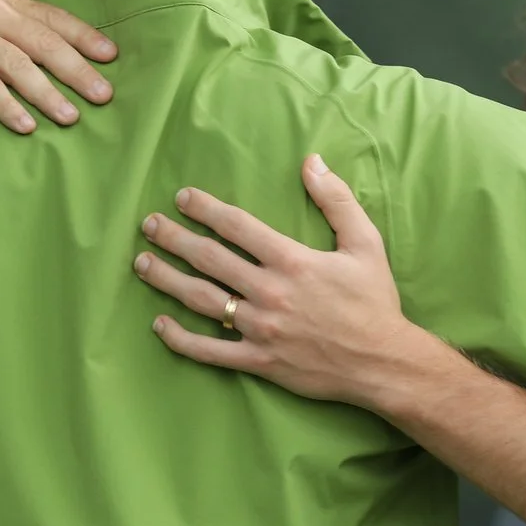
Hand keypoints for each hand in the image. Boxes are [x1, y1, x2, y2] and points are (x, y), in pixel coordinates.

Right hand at [0, 0, 115, 133]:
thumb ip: (13, 27)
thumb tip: (54, 52)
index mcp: (6, 2)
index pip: (54, 18)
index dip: (84, 36)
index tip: (111, 56)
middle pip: (44, 43)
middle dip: (77, 70)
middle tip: (103, 95)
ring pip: (18, 65)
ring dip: (47, 93)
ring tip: (71, 117)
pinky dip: (6, 105)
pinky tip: (25, 125)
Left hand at [132, 155, 443, 407]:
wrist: (383, 363)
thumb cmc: (375, 302)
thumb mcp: (365, 243)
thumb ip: (336, 200)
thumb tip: (312, 161)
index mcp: (292, 260)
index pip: (236, 226)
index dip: (205, 209)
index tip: (182, 198)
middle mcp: (270, 292)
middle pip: (209, 259)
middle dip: (174, 238)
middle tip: (149, 225)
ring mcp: (260, 328)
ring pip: (202, 300)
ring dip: (167, 279)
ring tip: (141, 263)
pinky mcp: (259, 360)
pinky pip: (210, 351)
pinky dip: (181, 339)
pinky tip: (159, 324)